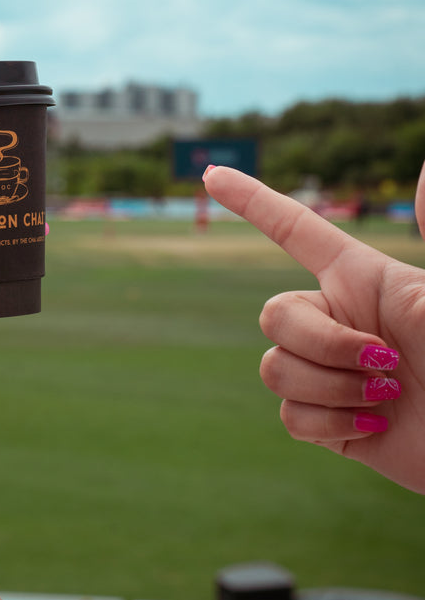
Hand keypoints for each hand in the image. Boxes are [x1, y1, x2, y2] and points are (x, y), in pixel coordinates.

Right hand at [203, 161, 424, 493]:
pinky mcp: (330, 421)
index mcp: (363, 278)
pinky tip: (377, 425)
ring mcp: (330, 371)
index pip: (294, 229)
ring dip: (332, 388)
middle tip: (385, 362)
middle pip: (273, 314)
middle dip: (322, 343)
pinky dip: (331, 423)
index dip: (251, 200)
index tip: (210, 174)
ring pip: (274, 369)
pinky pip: (290, 416)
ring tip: (388, 396)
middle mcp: (339, 319)